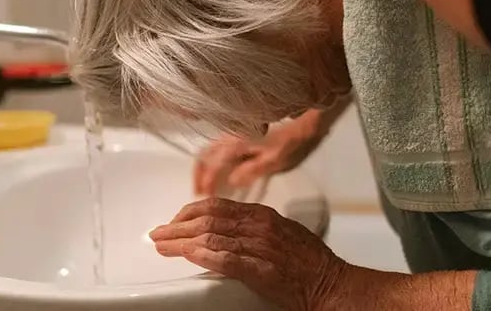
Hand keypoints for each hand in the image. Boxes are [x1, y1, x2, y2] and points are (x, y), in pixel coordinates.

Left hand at [151, 198, 346, 310]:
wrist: (333, 284)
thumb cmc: (311, 263)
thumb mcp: (283, 233)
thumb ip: (256, 228)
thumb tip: (228, 230)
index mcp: (263, 216)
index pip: (217, 206)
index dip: (189, 212)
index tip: (174, 221)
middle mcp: (259, 226)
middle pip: (208, 219)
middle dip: (177, 226)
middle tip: (157, 234)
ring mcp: (260, 247)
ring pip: (211, 236)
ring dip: (181, 241)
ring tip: (162, 247)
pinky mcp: (262, 270)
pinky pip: (226, 258)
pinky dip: (202, 255)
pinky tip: (187, 255)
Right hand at [194, 111, 327, 195]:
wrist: (306, 117)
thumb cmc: (294, 139)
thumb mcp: (275, 160)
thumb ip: (252, 170)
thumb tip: (233, 180)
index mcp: (237, 143)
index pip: (214, 165)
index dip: (207, 182)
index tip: (205, 196)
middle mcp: (232, 135)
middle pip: (205, 154)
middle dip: (199, 173)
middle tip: (198, 190)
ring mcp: (236, 131)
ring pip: (211, 148)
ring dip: (205, 165)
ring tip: (206, 181)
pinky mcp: (243, 130)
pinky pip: (220, 144)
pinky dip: (215, 157)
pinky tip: (223, 167)